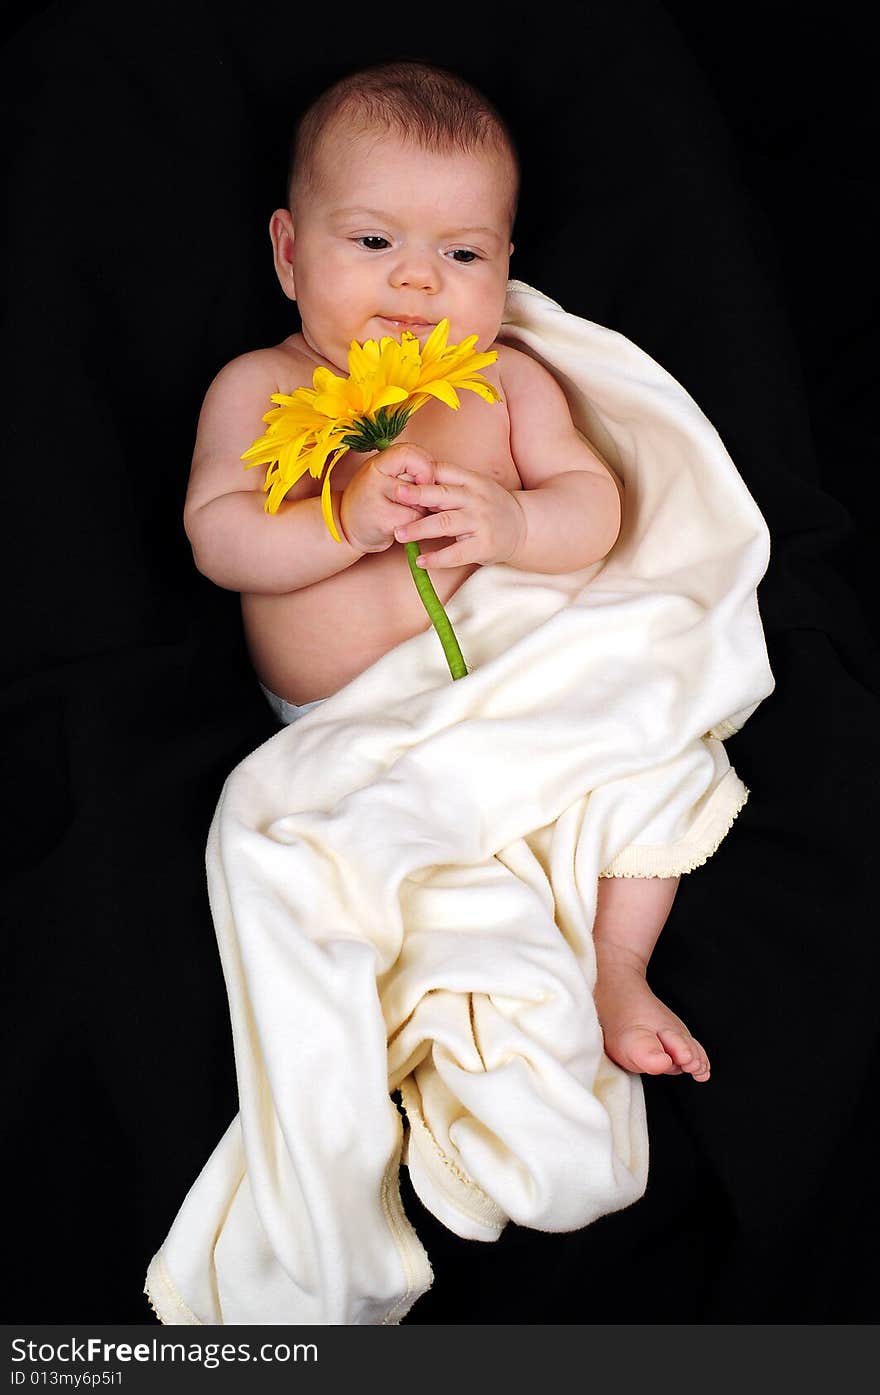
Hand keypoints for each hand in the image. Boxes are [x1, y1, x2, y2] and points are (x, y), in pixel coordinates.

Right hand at [339, 443, 433, 552]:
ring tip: (407, 511)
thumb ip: (407, 469)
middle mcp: (374, 478)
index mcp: (377, 463)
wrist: (345, 528)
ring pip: (419, 501)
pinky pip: (414, 520)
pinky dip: (415, 526)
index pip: (409, 453)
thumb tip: (439, 473)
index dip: (424, 465)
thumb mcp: (384, 476)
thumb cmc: (372, 500)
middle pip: (418, 478)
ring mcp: (376, 500)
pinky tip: (402, 525)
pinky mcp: (383, 522)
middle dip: (426, 490)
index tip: (425, 478)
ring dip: (422, 509)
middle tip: (420, 498)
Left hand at [390, 462, 526, 567]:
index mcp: (471, 480)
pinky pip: (456, 553)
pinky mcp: (483, 546)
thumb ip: (448, 483)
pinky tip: (420, 561)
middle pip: (442, 494)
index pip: (442, 471)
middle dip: (417, 494)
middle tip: (394, 494)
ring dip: (420, 528)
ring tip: (399, 534)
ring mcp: (480, 522)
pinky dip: (437, 558)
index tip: (397, 477)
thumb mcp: (474, 486)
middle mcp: (475, 499)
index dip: (420, 473)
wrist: (524, 526)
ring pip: (445, 523)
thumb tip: (410, 480)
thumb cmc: (490, 506)